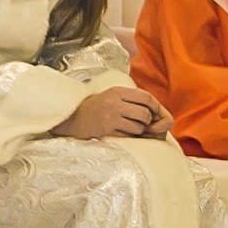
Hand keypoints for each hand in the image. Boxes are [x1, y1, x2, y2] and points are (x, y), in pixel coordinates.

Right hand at [48, 87, 164, 140]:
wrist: (71, 118)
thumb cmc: (95, 107)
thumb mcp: (112, 96)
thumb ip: (132, 99)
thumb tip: (157, 110)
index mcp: (117, 91)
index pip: (146, 97)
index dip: (155, 106)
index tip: (153, 112)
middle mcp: (114, 103)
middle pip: (145, 113)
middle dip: (147, 120)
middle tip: (140, 122)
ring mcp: (110, 117)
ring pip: (139, 126)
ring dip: (138, 130)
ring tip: (129, 127)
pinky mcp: (106, 130)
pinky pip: (129, 136)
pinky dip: (129, 136)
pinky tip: (121, 133)